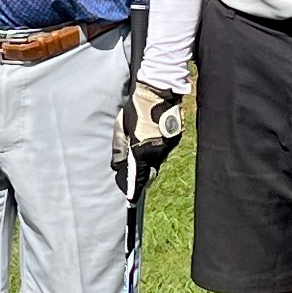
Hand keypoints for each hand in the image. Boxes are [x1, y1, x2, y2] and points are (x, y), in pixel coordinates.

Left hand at [113, 83, 184, 201]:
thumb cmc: (136, 108)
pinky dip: (156, 153)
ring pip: (157, 162)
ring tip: (140, 160)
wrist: (159, 92)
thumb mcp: (121, 126)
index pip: (137, 176)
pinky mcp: (175, 140)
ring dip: (148, 164)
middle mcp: (157, 152)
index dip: (134, 189)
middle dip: (142, 179)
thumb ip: (119, 147)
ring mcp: (168, 146)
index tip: (131, 199)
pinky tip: (150, 145)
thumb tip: (116, 165)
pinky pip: (164, 152)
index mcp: (142, 150)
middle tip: (135, 184)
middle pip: (149, 172)